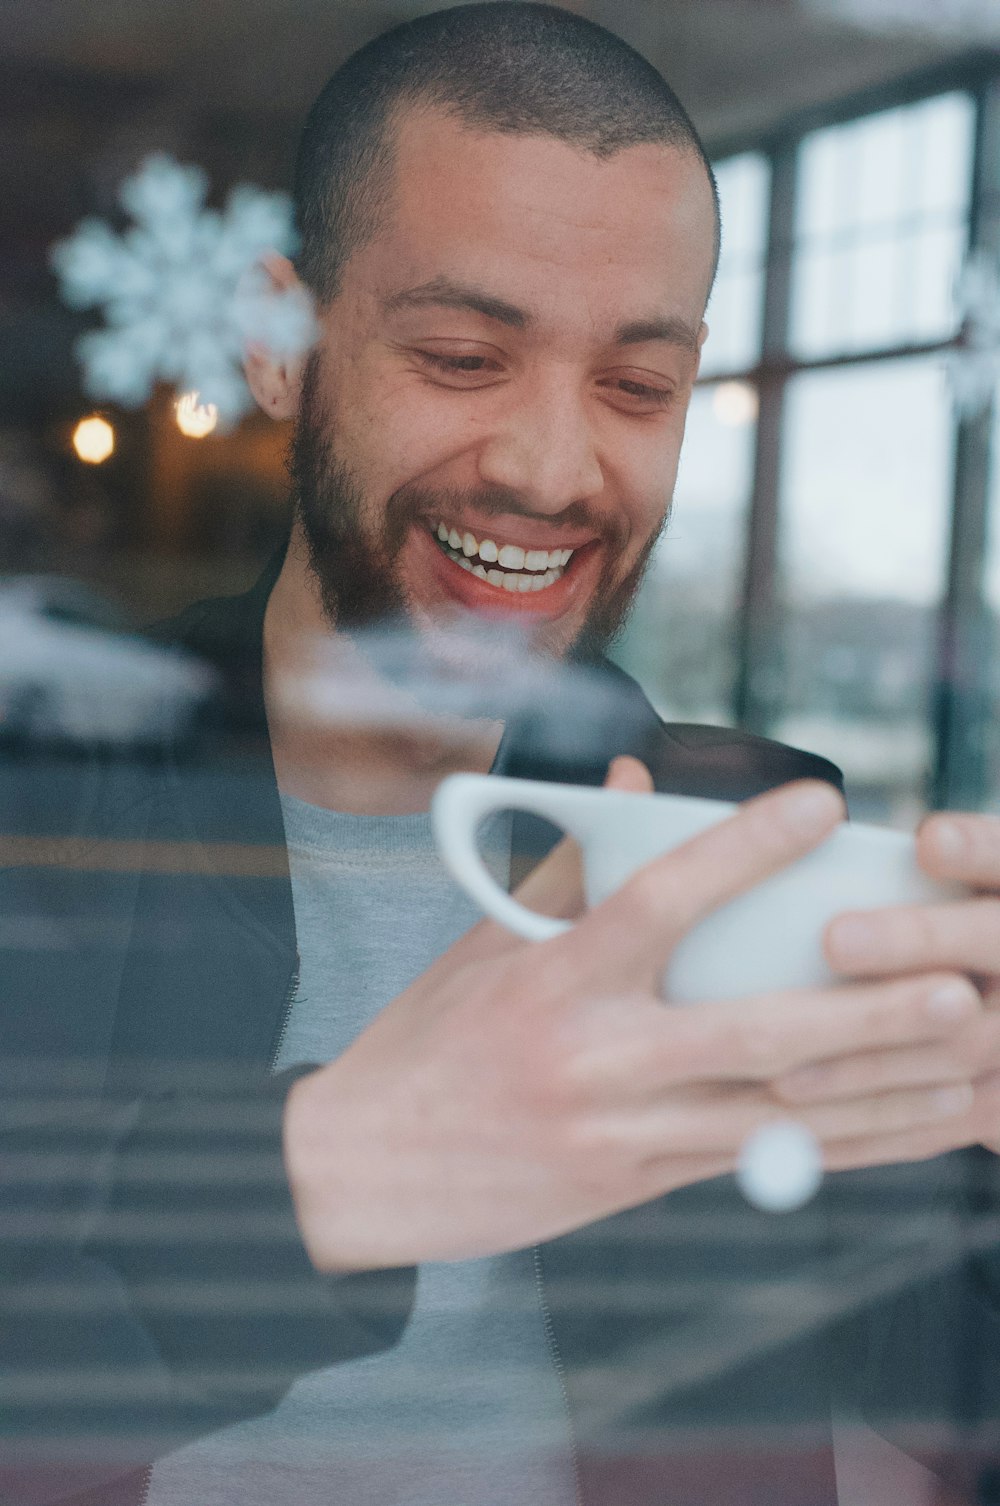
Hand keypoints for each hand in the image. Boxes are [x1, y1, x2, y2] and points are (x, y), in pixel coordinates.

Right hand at [284, 767, 981, 1270]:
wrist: (363, 1172)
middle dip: (865, 1015)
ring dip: (879, 1095)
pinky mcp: (632, 1187)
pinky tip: (900, 1129)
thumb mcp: (484, 945)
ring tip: (963, 1065)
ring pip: (773, 1117)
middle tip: (953, 982)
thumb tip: (638, 786)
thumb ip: (573, 866)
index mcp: (550, 982)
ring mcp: (618, 1133)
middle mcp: (592, 1059)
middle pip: (752, 1035)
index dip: (743, 848)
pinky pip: (751, 1163)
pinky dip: (836, 1146)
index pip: (657, 901)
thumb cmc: (426, 1042)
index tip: (822, 804)